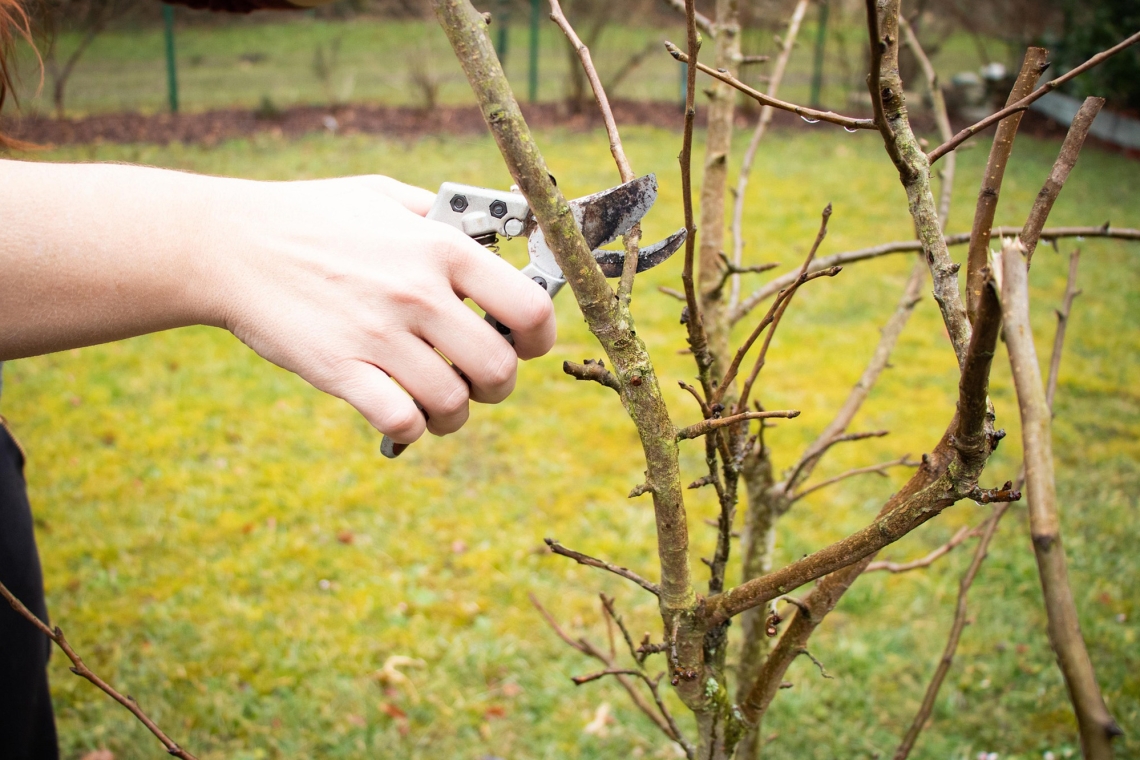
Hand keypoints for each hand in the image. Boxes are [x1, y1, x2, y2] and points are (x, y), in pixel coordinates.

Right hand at [208, 175, 556, 443]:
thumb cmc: (311, 218)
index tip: (524, 343)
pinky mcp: (339, 369)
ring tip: (439, 404)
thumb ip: (442, 216)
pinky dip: (411, 428)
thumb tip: (497, 227)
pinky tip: (402, 414)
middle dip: (497, 385)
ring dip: (454, 414)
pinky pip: (402, 421)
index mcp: (440, 247)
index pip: (531, 307)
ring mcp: (378, 333)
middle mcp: (418, 292)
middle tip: (477, 380)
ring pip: (454, 403)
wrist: (229, 245)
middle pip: (500, 368)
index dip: (539, 337)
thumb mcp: (385, 197)